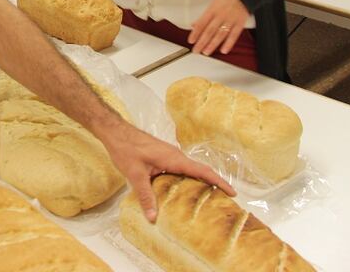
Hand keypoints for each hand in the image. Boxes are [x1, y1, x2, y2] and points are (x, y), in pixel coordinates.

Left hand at [103, 123, 234, 221]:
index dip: (219, 182)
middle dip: (214, 185)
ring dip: (200, 183)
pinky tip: (183, 193)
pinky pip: (181, 170)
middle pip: (201, 172)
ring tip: (207, 201)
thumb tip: (153, 217)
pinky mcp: (163, 157)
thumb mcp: (135, 175)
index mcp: (174, 159)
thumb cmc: (126, 149)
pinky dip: (187, 180)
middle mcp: (176, 156)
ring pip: (190, 171)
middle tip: (224, 203)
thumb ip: (145, 196)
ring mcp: (170, 155)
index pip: (203, 171)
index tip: (234, 193)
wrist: (116, 132)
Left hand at [188, 0, 249, 55]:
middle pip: (209, 31)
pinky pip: (234, 35)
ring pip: (220, 34)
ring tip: (206, 52)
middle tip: (196, 50)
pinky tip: (223, 50)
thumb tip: (193, 25)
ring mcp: (230, 20)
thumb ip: (203, 17)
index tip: (191, 41)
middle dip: (202, 42)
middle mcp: (220, 16)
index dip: (195, 33)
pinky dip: (229, 43)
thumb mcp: (212, 5)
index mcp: (212, 10)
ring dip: (213, 44)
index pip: (201, 23)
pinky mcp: (239, 24)